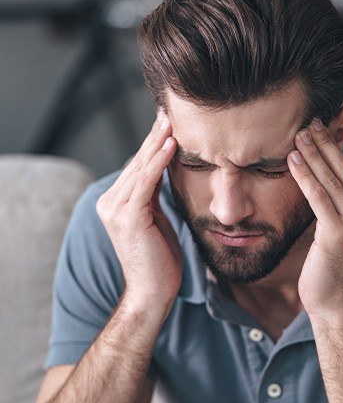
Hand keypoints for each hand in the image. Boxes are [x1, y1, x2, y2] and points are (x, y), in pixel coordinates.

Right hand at [96, 111, 181, 307]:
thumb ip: (155, 196)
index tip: (168, 121)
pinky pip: (146, 182)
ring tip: (172, 119)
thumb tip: (166, 171)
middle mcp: (110, 202)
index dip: (153, 143)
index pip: (138, 166)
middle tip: (169, 110)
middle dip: (155, 136)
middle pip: (138, 162)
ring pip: (141, 168)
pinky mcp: (128, 217)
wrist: (153, 292)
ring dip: (158, 142)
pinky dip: (158, 161)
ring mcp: (116, 209)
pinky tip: (171, 144)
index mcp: (116, 203)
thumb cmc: (160, 258)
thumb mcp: (157, 219)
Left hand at [287, 119, 342, 320]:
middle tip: (308, 121)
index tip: (320, 126)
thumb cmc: (338, 260)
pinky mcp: (338, 233)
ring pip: (331, 180)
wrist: (334, 299)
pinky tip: (293, 160)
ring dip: (312, 155)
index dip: (335, 146)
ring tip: (298, 134)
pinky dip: (305, 176)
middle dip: (324, 144)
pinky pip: (319, 197)